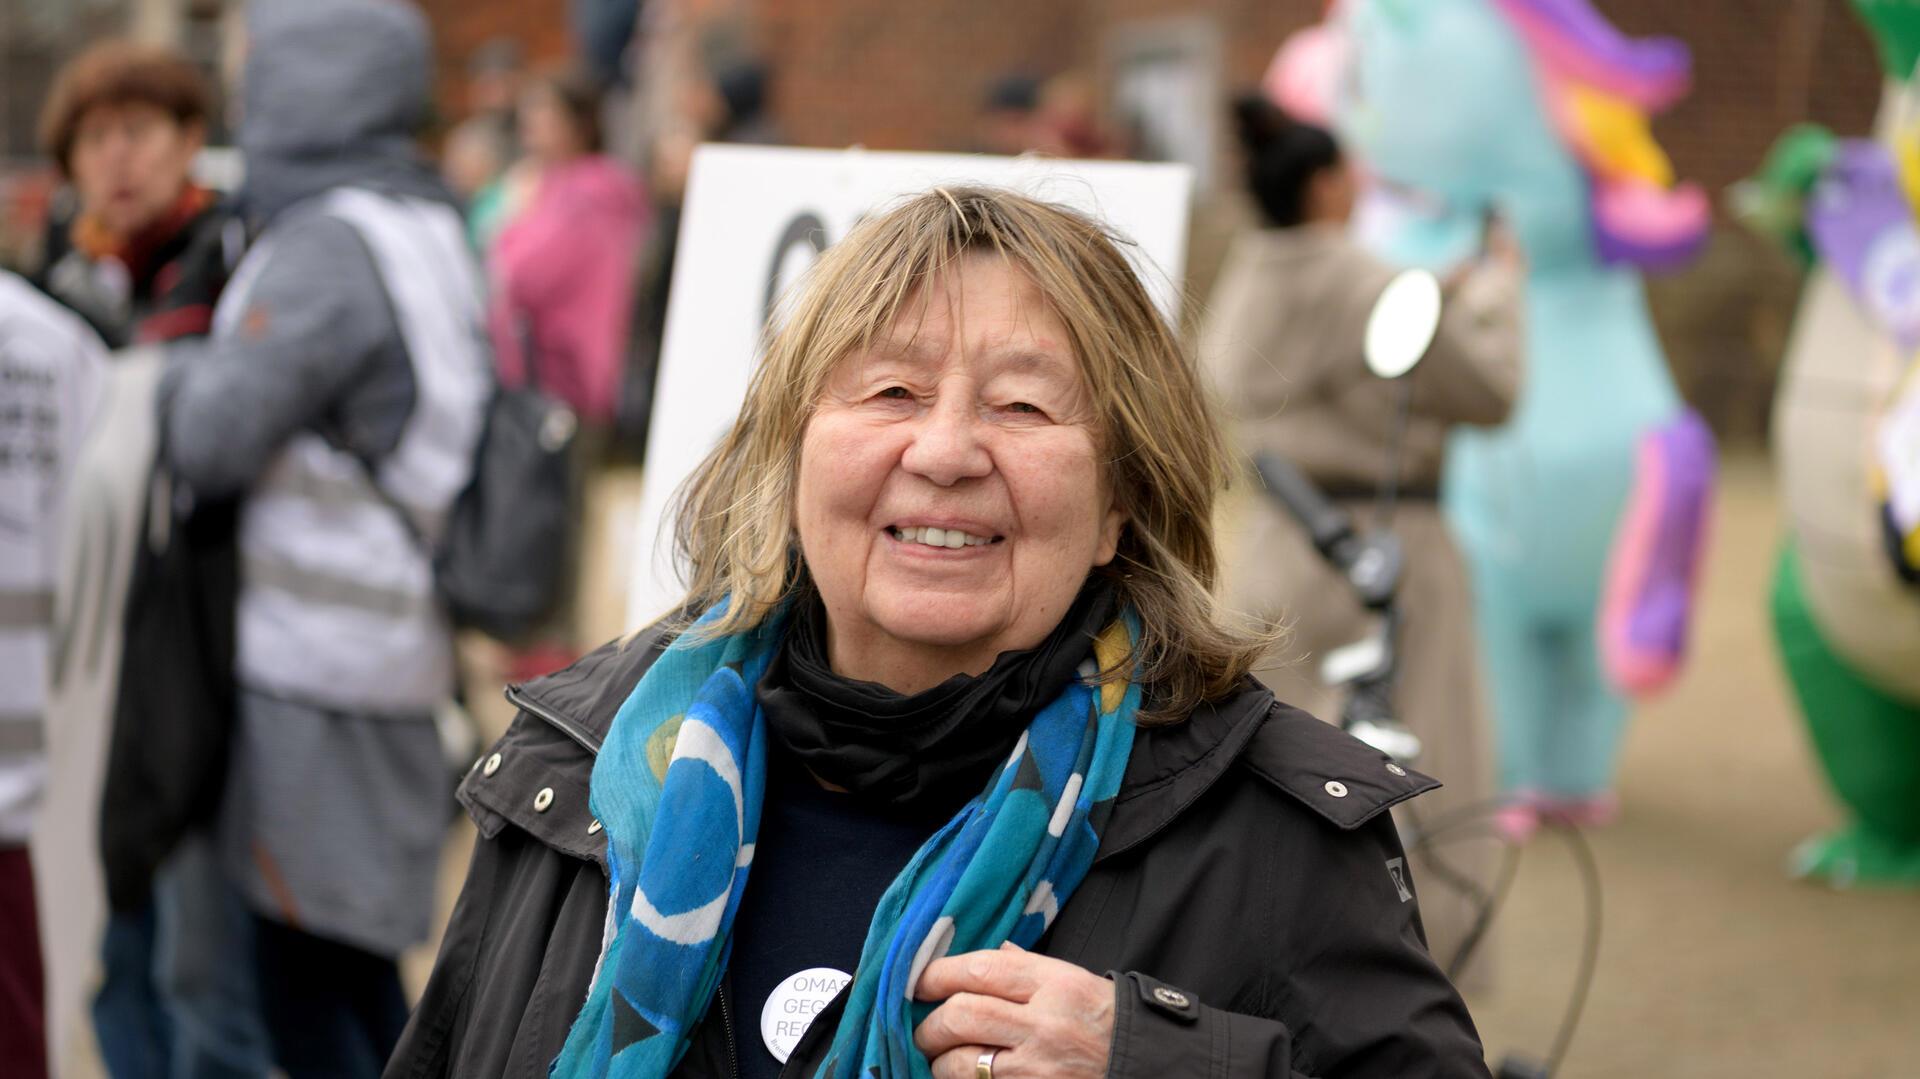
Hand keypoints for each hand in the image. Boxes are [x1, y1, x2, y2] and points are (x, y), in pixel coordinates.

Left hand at [913, 942, 1113, 1078]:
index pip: (980, 969)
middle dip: (931, 1025)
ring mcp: (1038, 1067)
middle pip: (962, 1014)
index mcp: (1053, 982)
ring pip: (962, 1062)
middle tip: (925, 1030)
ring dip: (940, 1062)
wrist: (1143, 1064)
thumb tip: (984, 955)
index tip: (919, 982)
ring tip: (940, 1059)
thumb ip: (1025, 967)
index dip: (937, 974)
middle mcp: (1044, 1023)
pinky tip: (966, 1077)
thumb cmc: (1105, 1018)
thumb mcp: (1073, 979)